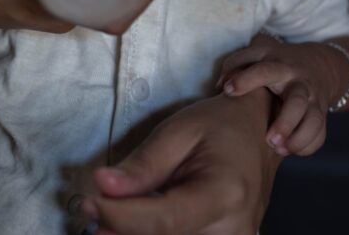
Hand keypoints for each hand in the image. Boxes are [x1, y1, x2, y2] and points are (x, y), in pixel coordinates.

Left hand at [80, 91, 279, 234]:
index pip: (164, 221)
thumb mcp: (178, 130)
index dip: (121, 215)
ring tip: (115, 212)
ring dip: (135, 233)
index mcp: (225, 193)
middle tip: (95, 205)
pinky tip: (137, 221)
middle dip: (122, 228)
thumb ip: (143, 164)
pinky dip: (154, 234)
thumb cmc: (219, 125)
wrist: (258, 133)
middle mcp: (233, 228)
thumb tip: (104, 186)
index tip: (90, 200)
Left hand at [216, 34, 341, 156]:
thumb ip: (236, 66)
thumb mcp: (257, 56)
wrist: (317, 65)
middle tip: (268, 140)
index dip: (246, 80)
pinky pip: (319, 135)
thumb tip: (221, 87)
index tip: (228, 91)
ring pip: (314, 121)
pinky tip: (289, 150)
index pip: (265, 71)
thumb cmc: (274, 64)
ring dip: (298, 139)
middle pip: (298, 102)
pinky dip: (307, 146)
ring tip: (278, 150)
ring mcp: (313, 101)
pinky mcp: (320, 116)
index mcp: (280, 66)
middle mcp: (299, 84)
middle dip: (285, 123)